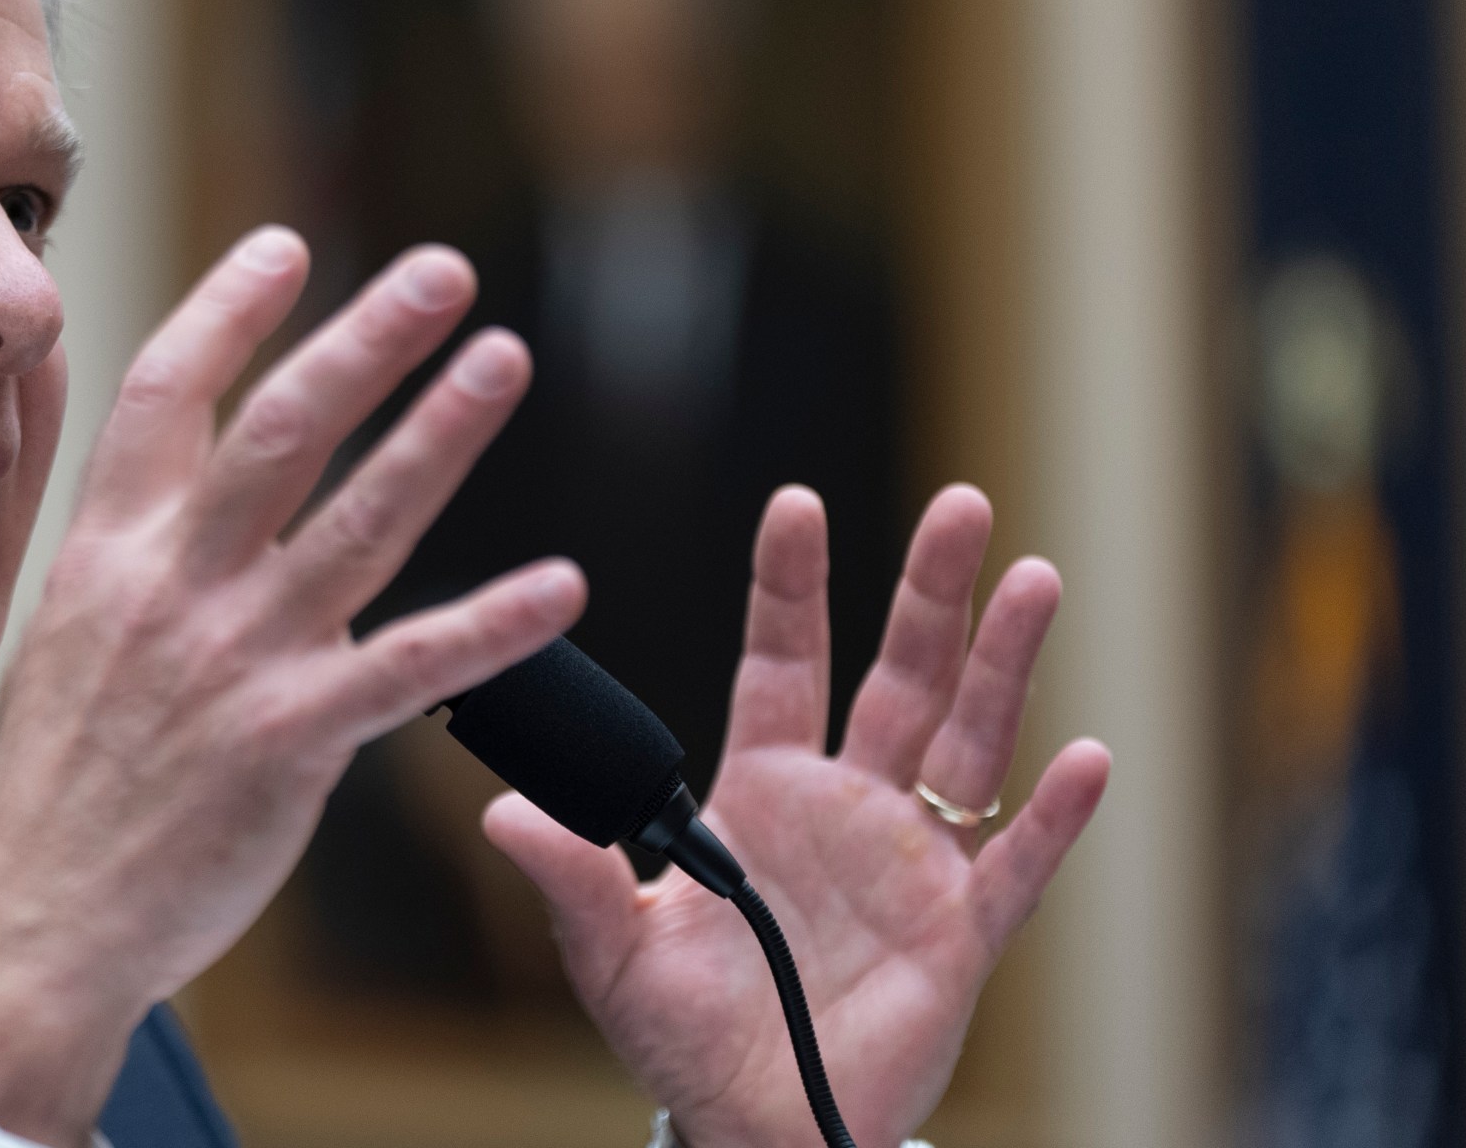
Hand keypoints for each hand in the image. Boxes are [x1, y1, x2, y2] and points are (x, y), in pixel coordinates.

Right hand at [0, 228, 585, 1146]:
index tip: (289, 245)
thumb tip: (191, 507)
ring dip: (441, 432)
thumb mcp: (64, 645)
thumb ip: (136, 567)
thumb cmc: (51, 798)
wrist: (31, 927)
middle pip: (280, 427)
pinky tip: (560, 586)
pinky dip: (492, 624)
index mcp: (106, 551)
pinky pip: (410, 666)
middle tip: (444, 272)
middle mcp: (170, 584)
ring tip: (503, 361)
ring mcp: (234, 657)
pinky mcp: (292, 740)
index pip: (163, 393)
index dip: (230, 311)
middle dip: (366, 338)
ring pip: (357, 518)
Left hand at [485, 485, 1110, 1147]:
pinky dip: (1053, 816)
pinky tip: (1084, 757)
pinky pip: (1015, 866)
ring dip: (1004, 666)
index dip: (789, 586)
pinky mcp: (960, 935)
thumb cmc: (685, 1035)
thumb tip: (503, 812)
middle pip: (897, 676)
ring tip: (1034, 580)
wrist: (753, 1127)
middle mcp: (846, 807)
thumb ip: (574, 874)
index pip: (780, 662)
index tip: (796, 502)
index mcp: (762, 792)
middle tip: (962, 505)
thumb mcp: (615, 952)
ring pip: (969, 743)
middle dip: (927, 591)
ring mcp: (910, 863)